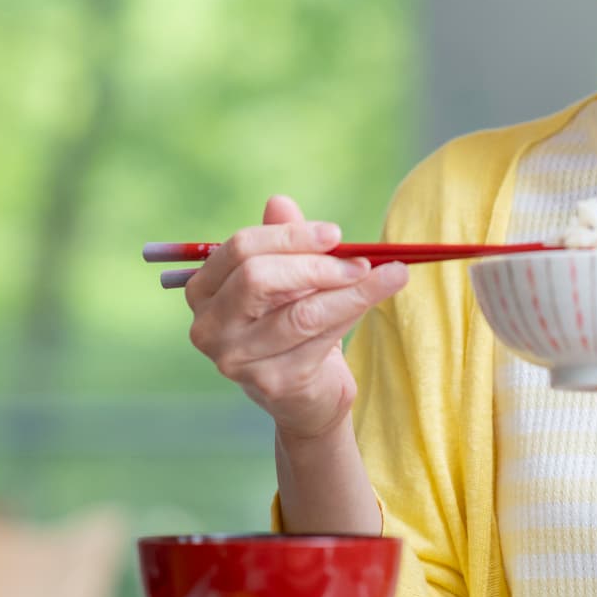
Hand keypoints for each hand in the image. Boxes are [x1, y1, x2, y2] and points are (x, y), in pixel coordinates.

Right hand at [184, 195, 408, 441]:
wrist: (306, 394)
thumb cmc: (291, 324)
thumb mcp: (287, 279)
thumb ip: (282, 241)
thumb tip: (279, 201)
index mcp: (203, 290)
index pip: (240, 249)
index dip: (290, 236)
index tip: (335, 233)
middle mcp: (209, 327)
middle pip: (258, 278)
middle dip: (316, 264)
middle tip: (362, 261)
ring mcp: (237, 359)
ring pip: (300, 313)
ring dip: (352, 290)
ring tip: (392, 273)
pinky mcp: (273, 382)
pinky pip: (321, 339)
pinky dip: (354, 313)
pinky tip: (377, 298)